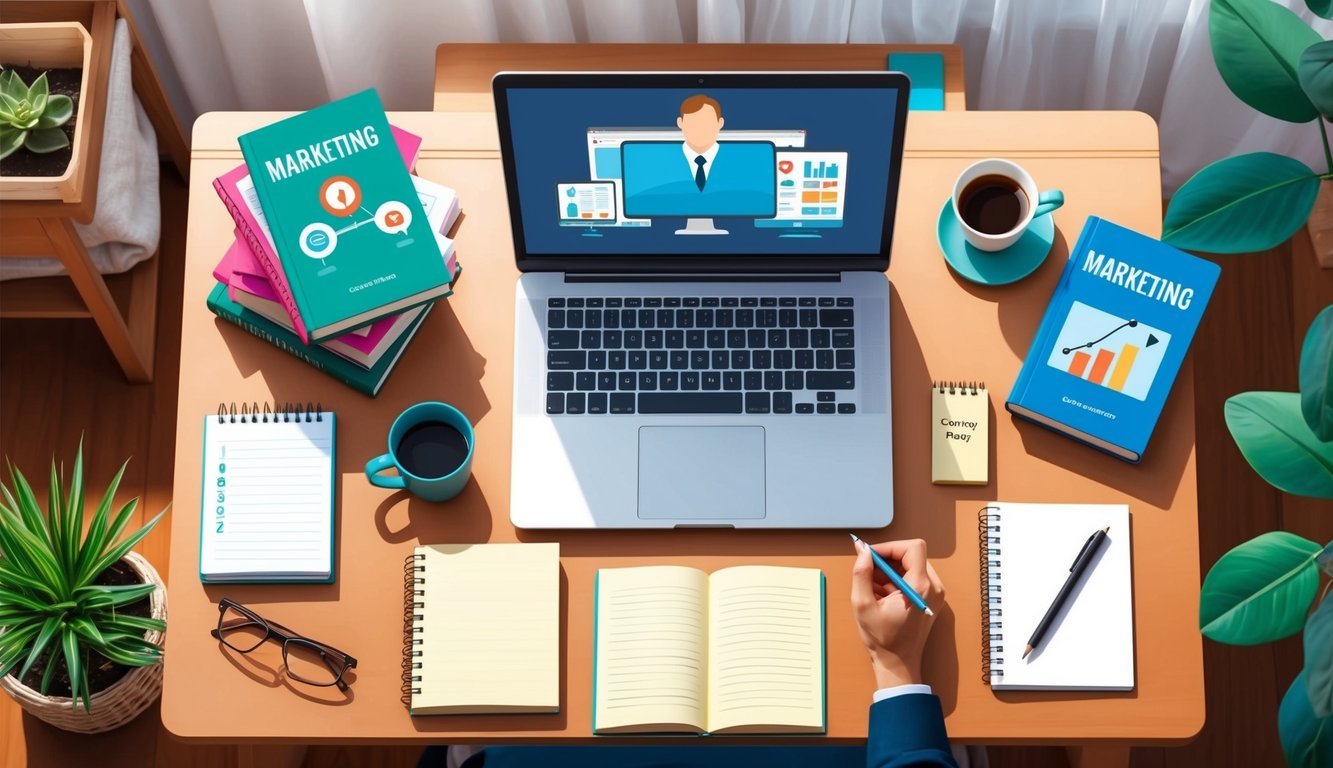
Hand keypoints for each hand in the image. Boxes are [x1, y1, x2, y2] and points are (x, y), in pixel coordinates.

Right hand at [850, 538, 944, 687]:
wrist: (898, 663)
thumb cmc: (882, 639)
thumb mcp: (862, 605)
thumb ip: (861, 574)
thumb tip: (863, 551)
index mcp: (920, 588)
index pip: (912, 548)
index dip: (890, 547)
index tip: (872, 556)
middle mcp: (933, 588)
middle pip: (911, 555)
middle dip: (887, 560)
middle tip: (868, 572)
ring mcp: (934, 594)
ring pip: (911, 565)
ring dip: (889, 571)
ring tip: (873, 588)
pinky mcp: (930, 598)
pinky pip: (913, 577)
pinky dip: (895, 580)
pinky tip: (881, 595)